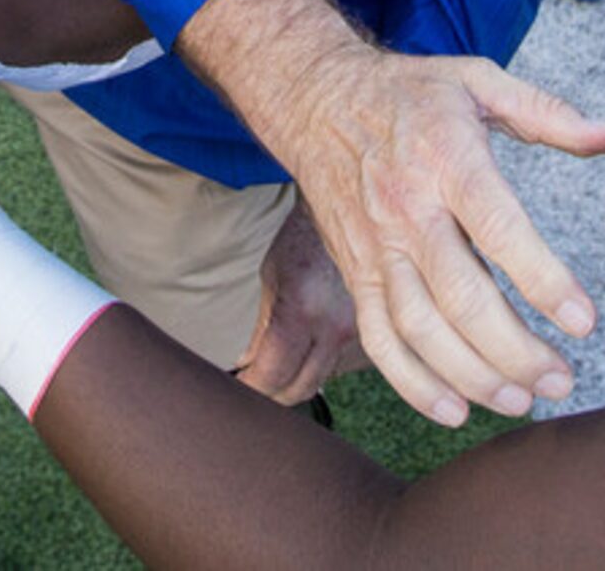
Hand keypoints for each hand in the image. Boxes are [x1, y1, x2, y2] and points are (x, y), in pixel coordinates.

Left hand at [234, 208, 364, 404]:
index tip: (236, 388)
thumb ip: (261, 329)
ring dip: (294, 381)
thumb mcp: (271, 277)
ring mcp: (356, 331)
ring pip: (320, 380)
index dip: (250, 388)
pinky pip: (336, 364)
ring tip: (274, 368)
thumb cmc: (303, 239)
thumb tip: (248, 366)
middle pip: (299, 389)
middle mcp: (334, 326)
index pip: (272, 375)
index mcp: (302, 309)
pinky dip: (316, 366)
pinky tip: (303, 353)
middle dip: (271, 392)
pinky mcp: (368, 331)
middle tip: (251, 382)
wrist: (351, 212)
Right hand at [267, 42, 604, 423]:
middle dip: (514, 349)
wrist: (316, 100)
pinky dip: (412, 383)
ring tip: (522, 400)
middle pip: (460, 296)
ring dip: (472, 376)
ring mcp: (376, 247)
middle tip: (562, 379)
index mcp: (447, 159)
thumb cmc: (409, 93)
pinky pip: (379, 338)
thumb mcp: (478, 79)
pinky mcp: (355, 272)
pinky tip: (455, 409)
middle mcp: (409, 210)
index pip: (499, 227)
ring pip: (420, 328)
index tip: (584, 321)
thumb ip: (547, 112)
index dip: (542, 278)